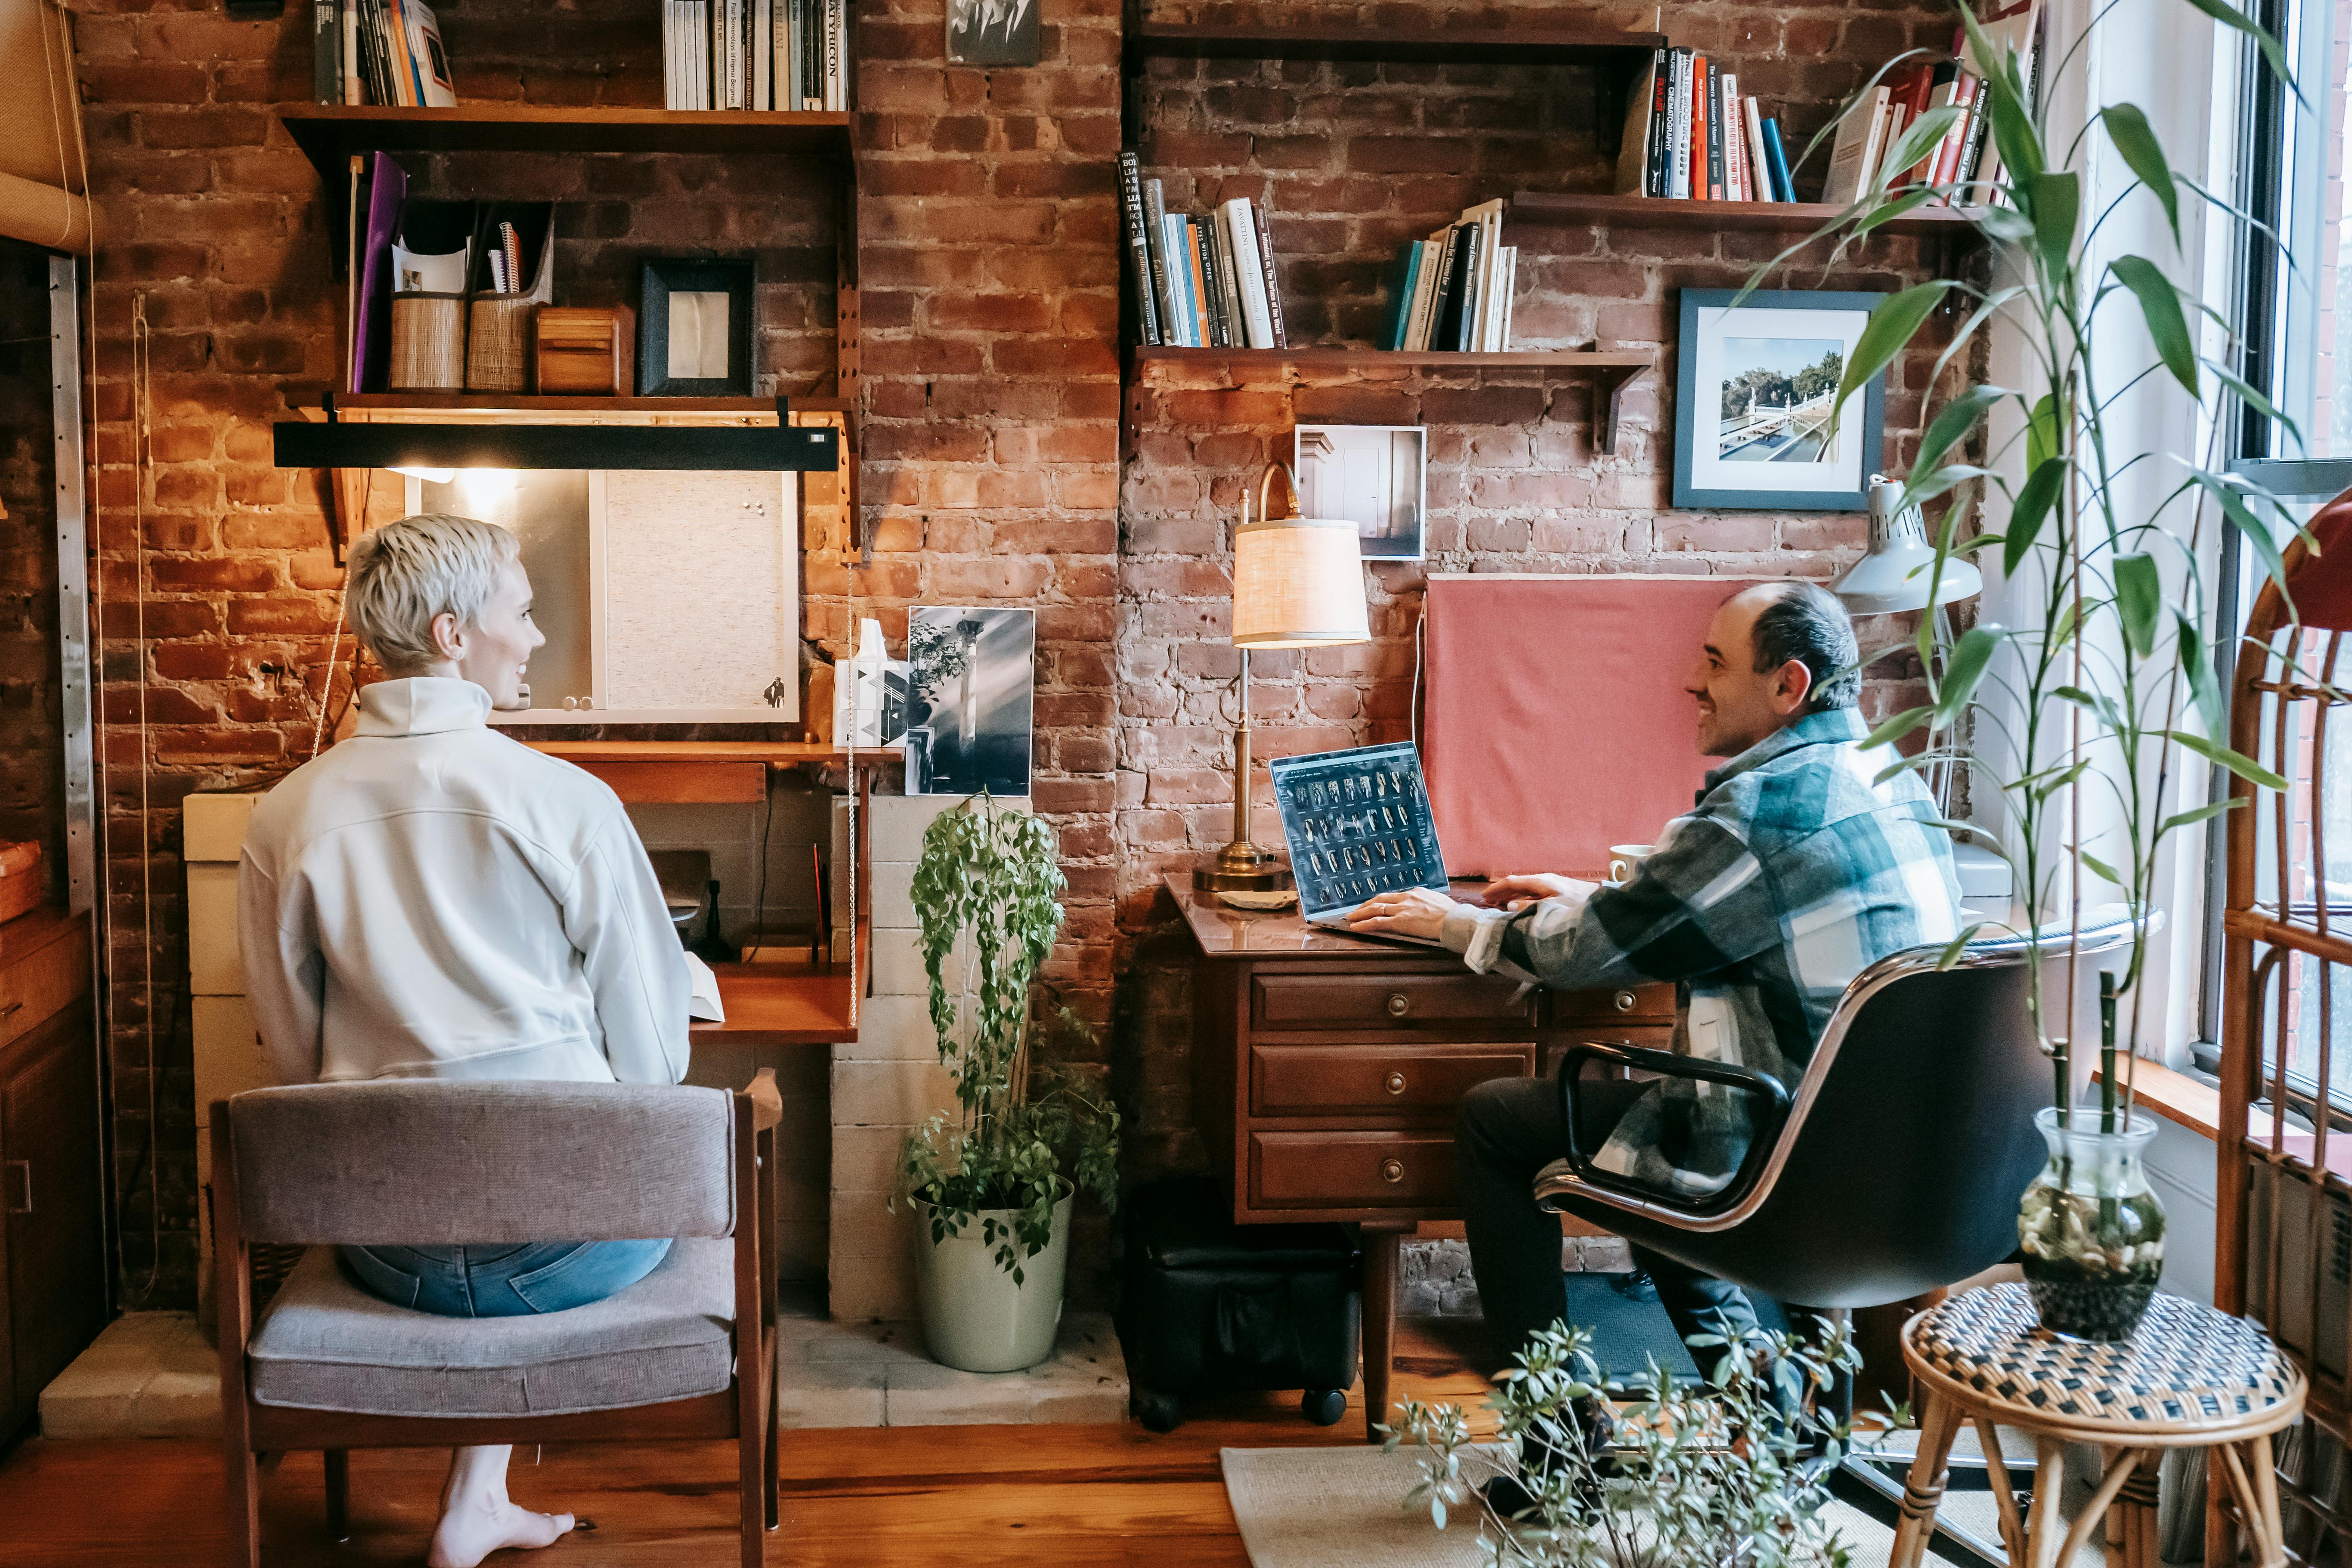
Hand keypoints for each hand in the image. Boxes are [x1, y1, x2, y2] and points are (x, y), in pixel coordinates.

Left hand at [1344, 886, 1458, 939]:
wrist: (1456, 920)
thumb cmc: (1453, 915)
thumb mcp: (1440, 903)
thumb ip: (1430, 903)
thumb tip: (1431, 907)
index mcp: (1417, 892)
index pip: (1394, 896)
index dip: (1382, 900)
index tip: (1375, 904)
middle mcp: (1407, 898)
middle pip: (1380, 899)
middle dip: (1366, 905)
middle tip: (1356, 910)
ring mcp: (1402, 909)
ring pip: (1375, 909)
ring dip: (1360, 913)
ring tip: (1350, 917)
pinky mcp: (1400, 921)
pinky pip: (1377, 922)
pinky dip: (1364, 924)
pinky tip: (1355, 927)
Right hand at [1479, 873, 1597, 911]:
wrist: (1601, 900)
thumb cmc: (1578, 905)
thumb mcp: (1553, 908)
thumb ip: (1530, 907)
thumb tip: (1511, 905)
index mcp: (1540, 882)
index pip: (1512, 882)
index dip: (1497, 889)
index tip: (1484, 896)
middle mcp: (1543, 880)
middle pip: (1517, 883)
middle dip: (1501, 891)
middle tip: (1488, 901)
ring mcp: (1550, 884)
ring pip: (1524, 887)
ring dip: (1511, 894)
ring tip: (1500, 903)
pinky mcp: (1557, 890)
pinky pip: (1532, 891)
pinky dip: (1521, 897)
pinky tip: (1521, 904)